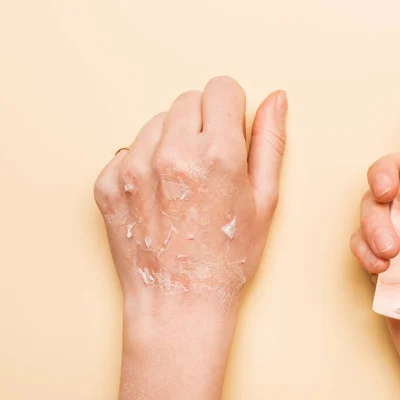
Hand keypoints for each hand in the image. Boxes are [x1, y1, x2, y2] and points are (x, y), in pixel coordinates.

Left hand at [94, 77, 286, 398]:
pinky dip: (144, 163)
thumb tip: (275, 99)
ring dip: (172, 140)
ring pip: (156, 122)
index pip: (220, 88)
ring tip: (183, 183)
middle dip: (203, 123)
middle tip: (209, 165)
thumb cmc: (228, 258)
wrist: (179, 304)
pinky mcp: (107, 183)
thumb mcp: (266, 201)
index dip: (231, 109)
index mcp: (216, 154)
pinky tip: (159, 196)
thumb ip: (270, 142)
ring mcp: (133, 168)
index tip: (230, 133)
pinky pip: (128, 148)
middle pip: (188, 100)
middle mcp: (171, 154)